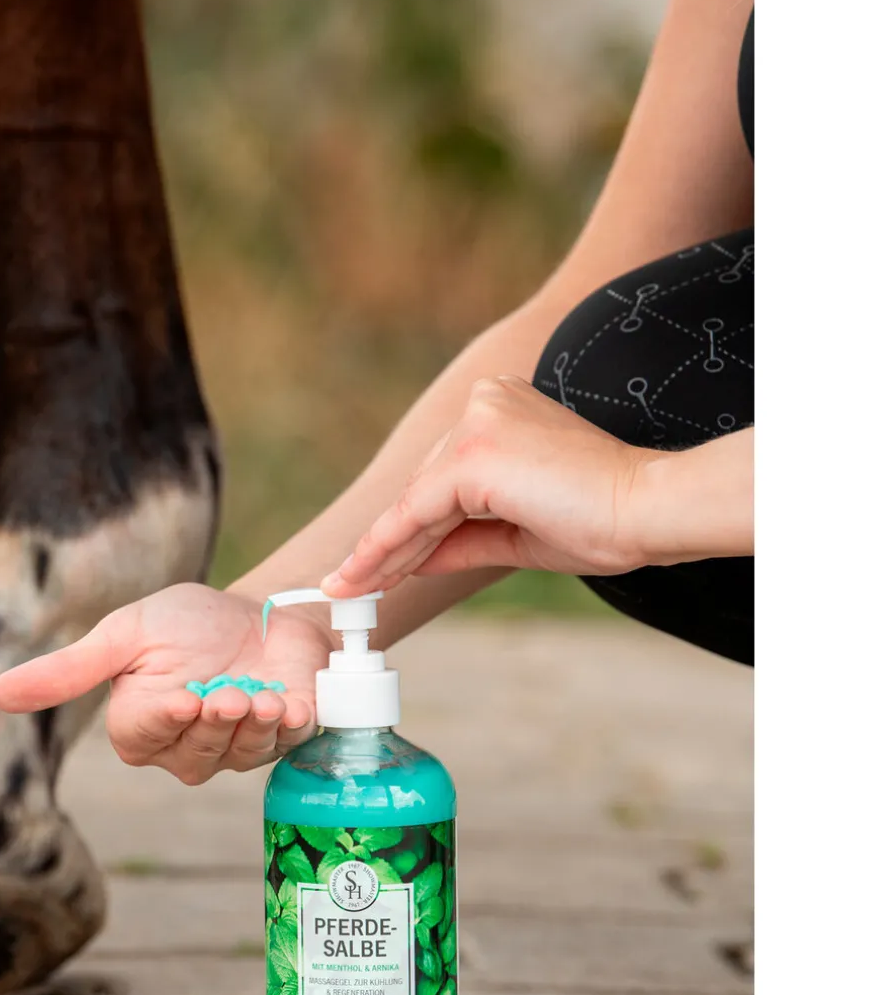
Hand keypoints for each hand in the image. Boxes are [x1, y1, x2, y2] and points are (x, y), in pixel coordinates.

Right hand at [0, 584, 330, 783]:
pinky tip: (294, 705)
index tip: (185, 697)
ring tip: (265, 697)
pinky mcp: (284, 740)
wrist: (259, 611)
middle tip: (229, 692)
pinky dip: (293, 726)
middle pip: (193, 755)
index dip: (165, 721)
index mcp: (142, 723)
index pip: (142, 737)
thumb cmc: (187, 623)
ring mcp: (236, 749)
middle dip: (214, 723)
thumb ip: (70, 670)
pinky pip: (286, 746)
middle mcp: (186, 746)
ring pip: (238, 757)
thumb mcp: (124, 635)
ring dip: (254, 727)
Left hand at [323, 376, 661, 593]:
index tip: (373, 562)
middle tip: (349, 586)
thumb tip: (413, 559)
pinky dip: (388, 548)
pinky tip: (363, 577)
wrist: (646, 511)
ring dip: (381, 552)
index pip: (445, 479)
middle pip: (424, 489)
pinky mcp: (472, 455)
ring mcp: (477, 424)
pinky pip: (417, 512)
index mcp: (503, 410)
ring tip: (347, 590)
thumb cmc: (603, 521)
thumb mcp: (517, 533)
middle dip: (389, 544)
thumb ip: (464, 539)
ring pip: (416, 503)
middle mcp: (485, 404)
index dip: (408, 526)